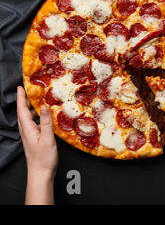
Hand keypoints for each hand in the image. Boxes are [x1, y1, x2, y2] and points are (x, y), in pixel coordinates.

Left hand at [17, 86, 56, 203]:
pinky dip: (36, 116)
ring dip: (29, 108)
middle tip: (28, 90)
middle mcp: (26, 131)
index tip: (21, 87)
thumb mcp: (47, 139)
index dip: (21, 98)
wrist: (40, 174)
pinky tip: (43, 116)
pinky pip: (33, 124)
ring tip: (36, 100)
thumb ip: (46, 122)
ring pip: (27, 118)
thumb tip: (45, 107)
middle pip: (22, 112)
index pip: (22, 110)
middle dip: (24, 100)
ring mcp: (29, 135)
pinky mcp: (34, 139)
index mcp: (28, 129)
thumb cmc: (44, 159)